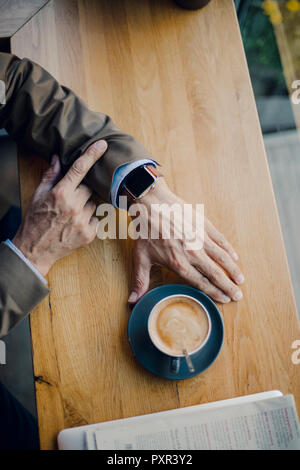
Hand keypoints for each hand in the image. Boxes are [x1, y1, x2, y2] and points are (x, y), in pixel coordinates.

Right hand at [13, 140, 107, 275]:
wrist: (35, 249)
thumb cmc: (35, 220)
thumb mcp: (38, 195)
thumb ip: (50, 175)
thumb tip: (57, 158)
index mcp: (60, 193)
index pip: (80, 169)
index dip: (92, 155)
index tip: (103, 145)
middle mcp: (74, 206)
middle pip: (89, 188)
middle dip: (81, 190)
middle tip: (70, 199)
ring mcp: (83, 221)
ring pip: (94, 203)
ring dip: (86, 205)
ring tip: (71, 214)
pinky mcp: (90, 233)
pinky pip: (96, 218)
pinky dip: (89, 219)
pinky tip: (75, 224)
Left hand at [128, 178, 243, 303]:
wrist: (151, 203)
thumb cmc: (145, 231)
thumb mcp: (140, 258)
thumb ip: (140, 281)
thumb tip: (133, 301)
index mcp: (178, 263)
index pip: (201, 283)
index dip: (214, 293)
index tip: (224, 299)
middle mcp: (192, 253)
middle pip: (215, 273)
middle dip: (228, 286)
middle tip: (238, 295)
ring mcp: (200, 238)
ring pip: (221, 258)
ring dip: (233, 270)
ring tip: (241, 280)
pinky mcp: (204, 225)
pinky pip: (220, 240)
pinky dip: (228, 249)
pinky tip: (235, 257)